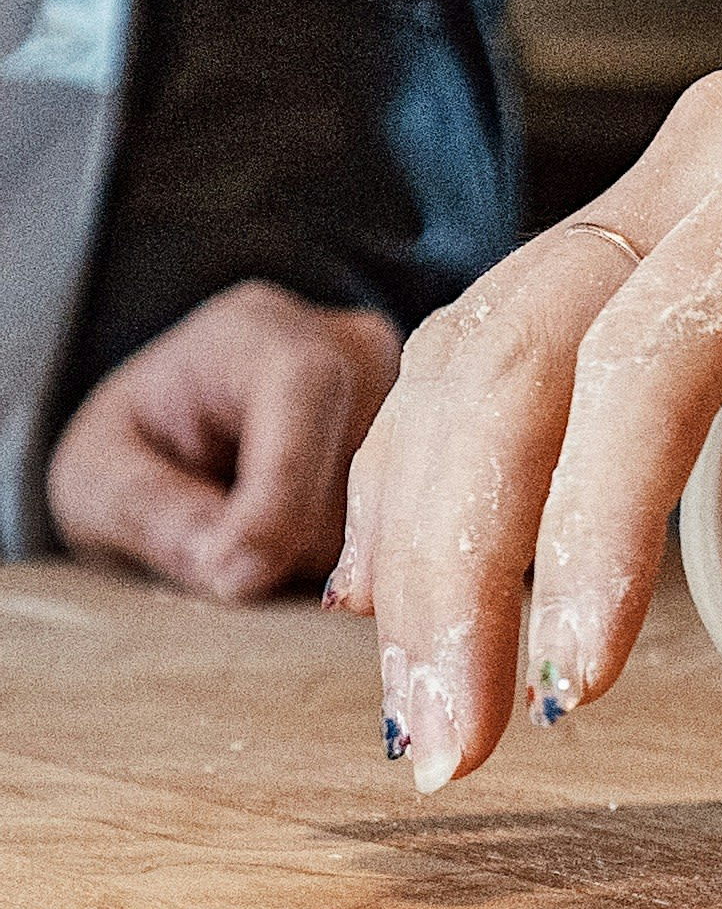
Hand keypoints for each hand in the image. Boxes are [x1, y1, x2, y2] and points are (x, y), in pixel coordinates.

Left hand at [47, 281, 400, 604]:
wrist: (188, 444)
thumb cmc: (138, 451)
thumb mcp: (94, 479)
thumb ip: (149, 510)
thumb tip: (230, 566)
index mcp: (258, 330)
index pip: (303, 392)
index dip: (280, 495)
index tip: (233, 578)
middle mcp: (355, 348)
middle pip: (360, 467)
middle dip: (296, 547)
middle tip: (228, 575)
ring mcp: (410, 400)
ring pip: (397, 514)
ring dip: (329, 566)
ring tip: (268, 557)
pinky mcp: (440, 455)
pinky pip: (420, 532)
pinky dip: (362, 570)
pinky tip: (315, 561)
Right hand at [331, 33, 721, 788]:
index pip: (646, 344)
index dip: (593, 517)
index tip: (576, 678)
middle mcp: (714, 159)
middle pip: (517, 352)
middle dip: (460, 556)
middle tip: (447, 744)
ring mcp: (681, 198)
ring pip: (485, 354)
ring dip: (429, 531)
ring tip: (426, 713)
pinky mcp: (677, 252)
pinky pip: (517, 355)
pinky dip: (449, 475)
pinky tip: (416, 586)